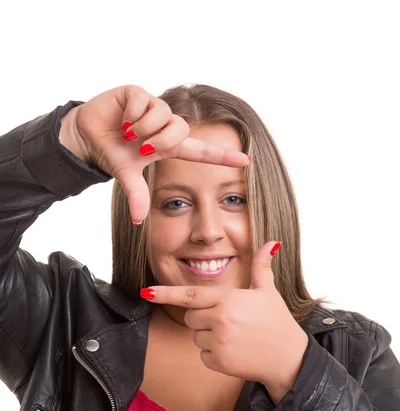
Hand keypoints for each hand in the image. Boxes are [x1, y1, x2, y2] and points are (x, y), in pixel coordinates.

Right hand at [60, 85, 249, 223]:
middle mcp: (164, 124)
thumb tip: (139, 221)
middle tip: (141, 148)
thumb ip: (137, 195)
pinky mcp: (136, 92)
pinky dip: (130, 115)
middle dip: (160, 141)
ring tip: (127, 133)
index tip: (246, 161)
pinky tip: (121, 119)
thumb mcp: (126, 175)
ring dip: (142, 129)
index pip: (201, 151)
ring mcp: (151, 107)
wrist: (86, 136)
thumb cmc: (112, 153)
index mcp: (168, 146)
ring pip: (162, 115)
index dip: (223, 156)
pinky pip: (143, 102)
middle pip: (180, 130)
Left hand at [140, 241, 308, 401]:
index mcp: (229, 300)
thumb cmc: (277, 322)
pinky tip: (234, 351)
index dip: (166, 293)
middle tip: (229, 321)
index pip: (190, 295)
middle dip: (203, 318)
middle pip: (191, 317)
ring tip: (235, 336)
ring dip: (209, 337)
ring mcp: (219, 342)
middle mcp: (221, 320)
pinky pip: (203, 355)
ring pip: (196, 337)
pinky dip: (215, 355)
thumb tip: (271, 243)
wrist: (288, 358)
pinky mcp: (219, 362)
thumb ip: (261, 268)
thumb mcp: (268, 292)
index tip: (147, 292)